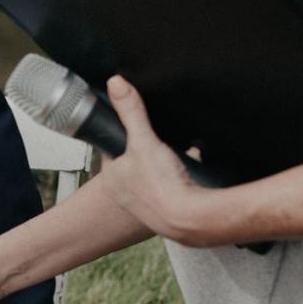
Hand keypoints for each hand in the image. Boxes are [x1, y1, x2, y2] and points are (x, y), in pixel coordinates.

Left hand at [94, 72, 216, 244]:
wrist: (190, 219)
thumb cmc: (163, 188)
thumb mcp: (144, 140)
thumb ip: (131, 111)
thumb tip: (116, 84)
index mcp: (112, 177)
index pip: (111, 149)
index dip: (122, 136)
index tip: (132, 127)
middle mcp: (125, 193)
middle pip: (135, 161)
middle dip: (149, 150)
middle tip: (157, 142)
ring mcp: (145, 203)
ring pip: (154, 174)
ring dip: (166, 163)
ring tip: (175, 155)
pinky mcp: (166, 208)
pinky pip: (171, 186)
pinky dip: (180, 176)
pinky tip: (191, 166)